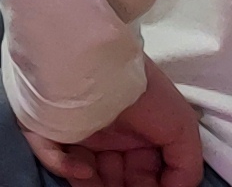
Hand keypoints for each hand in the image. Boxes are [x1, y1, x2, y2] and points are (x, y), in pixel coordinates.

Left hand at [27, 58, 202, 186]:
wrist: (104, 57)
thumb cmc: (144, 92)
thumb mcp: (181, 129)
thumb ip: (186, 168)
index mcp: (135, 135)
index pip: (139, 173)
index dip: (146, 186)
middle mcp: (104, 134)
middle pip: (109, 176)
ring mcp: (74, 130)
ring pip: (79, 172)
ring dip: (91, 186)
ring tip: (97, 184)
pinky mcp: (45, 125)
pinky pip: (48, 153)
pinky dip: (64, 167)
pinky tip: (82, 171)